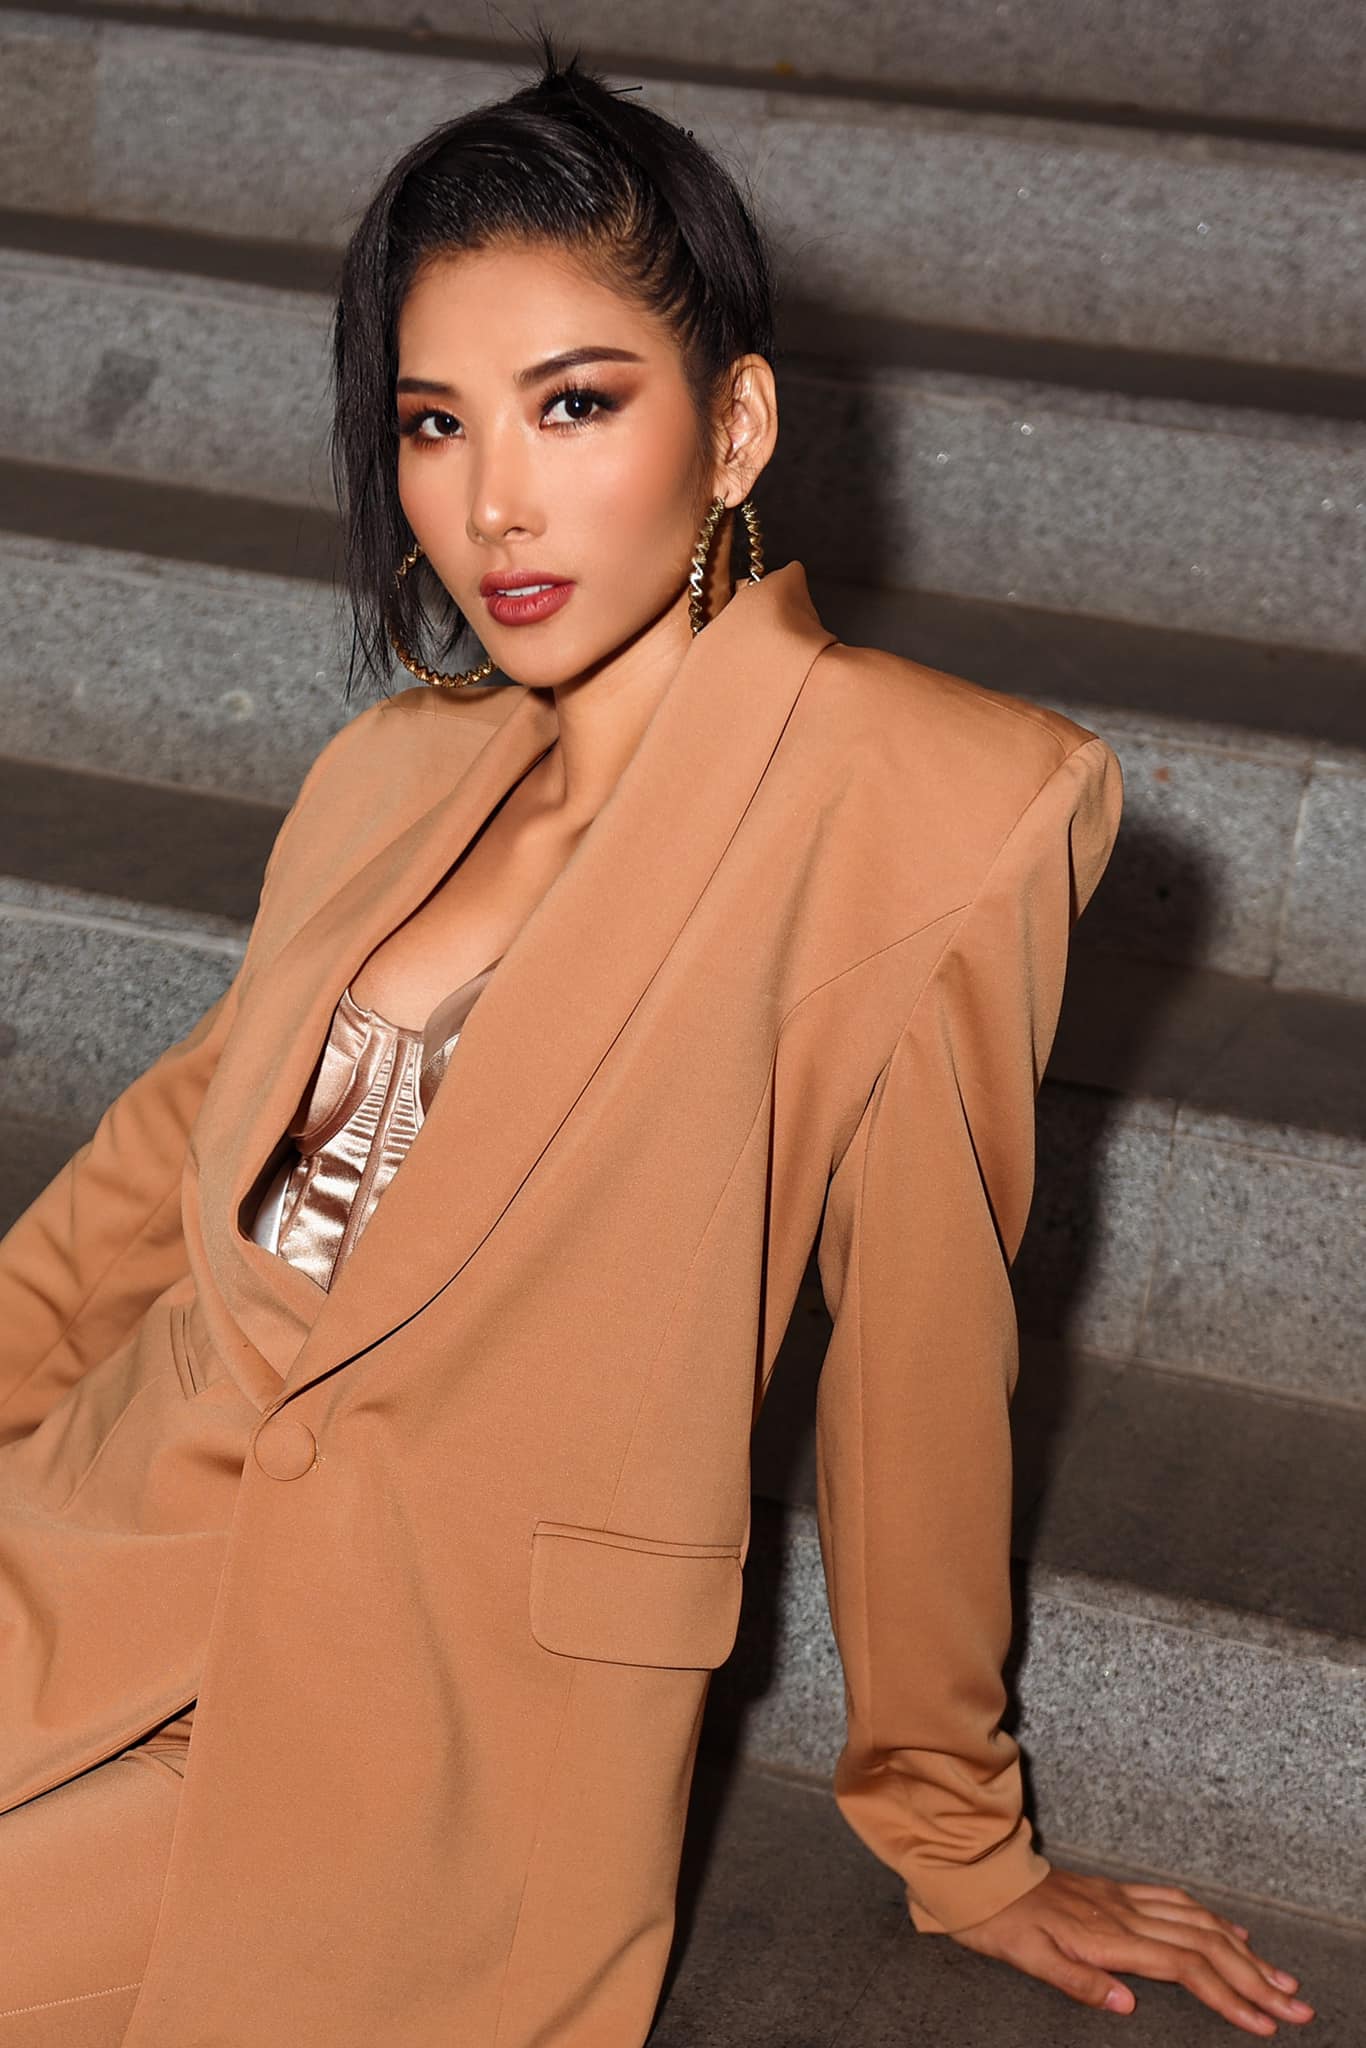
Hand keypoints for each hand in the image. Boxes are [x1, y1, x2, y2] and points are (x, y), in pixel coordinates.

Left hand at [948, 1865, 1315, 2034]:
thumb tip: (1129, 2003)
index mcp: (1109, 1937)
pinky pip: (1175, 1901)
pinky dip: (1212, 1917)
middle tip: (1296, 2006)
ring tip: (1279, 1976)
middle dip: (1255, 1977)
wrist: (980, 1874)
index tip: (1264, 2023)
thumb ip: (1081, 1982)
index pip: (1185, 1968)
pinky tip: (1232, 1929)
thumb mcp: (1030, 1959)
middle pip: (1207, 1945)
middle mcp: (1125, 1915)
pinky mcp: (1117, 1893)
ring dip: (1244, 1951)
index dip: (1227, 1996)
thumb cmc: (1001, 1923)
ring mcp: (1124, 1900)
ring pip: (1199, 1922)